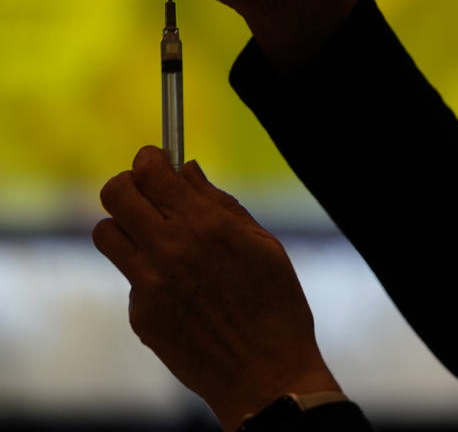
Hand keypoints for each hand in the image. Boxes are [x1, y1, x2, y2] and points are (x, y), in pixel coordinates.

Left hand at [93, 147, 340, 431]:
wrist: (266, 375)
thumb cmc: (276, 305)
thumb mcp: (263, 244)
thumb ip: (219, 203)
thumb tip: (186, 170)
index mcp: (206, 226)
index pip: (151, 171)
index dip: (150, 158)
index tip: (157, 160)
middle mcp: (170, 250)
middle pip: (115, 194)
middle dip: (130, 184)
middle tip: (148, 193)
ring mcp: (150, 286)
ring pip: (105, 233)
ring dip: (125, 226)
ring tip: (154, 236)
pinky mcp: (141, 316)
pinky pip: (129, 277)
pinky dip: (146, 272)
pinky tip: (180, 289)